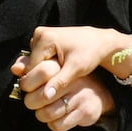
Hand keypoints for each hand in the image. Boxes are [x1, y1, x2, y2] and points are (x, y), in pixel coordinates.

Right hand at [12, 25, 130, 107]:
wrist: (100, 42)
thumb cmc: (91, 53)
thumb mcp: (76, 69)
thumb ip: (60, 82)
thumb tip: (45, 96)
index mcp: (45, 38)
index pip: (31, 68)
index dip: (41, 81)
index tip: (55, 85)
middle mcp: (39, 34)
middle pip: (31, 65)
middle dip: (43, 76)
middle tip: (61, 77)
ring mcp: (41, 36)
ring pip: (34, 63)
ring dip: (44, 72)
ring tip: (61, 72)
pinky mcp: (44, 40)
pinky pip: (39, 59)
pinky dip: (46, 66)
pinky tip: (59, 68)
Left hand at [21, 71, 116, 130]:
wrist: (98, 93)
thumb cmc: (67, 80)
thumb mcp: (52, 68)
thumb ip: (32, 66)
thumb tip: (15, 69)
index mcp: (64, 66)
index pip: (42, 71)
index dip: (28, 82)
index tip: (27, 87)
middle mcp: (74, 80)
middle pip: (42, 96)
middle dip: (31, 102)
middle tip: (32, 102)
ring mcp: (80, 96)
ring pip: (48, 113)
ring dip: (41, 115)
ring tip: (43, 110)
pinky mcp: (85, 112)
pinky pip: (59, 124)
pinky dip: (53, 124)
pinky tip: (55, 118)